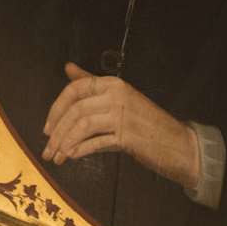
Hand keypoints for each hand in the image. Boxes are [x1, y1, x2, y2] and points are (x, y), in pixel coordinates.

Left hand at [41, 63, 199, 188]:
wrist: (179, 144)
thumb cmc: (146, 122)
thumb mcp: (119, 98)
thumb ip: (92, 83)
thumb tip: (68, 67)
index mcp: (114, 83)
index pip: (76, 89)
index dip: (56, 109)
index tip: (47, 128)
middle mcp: (118, 95)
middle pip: (76, 109)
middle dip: (57, 131)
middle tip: (47, 149)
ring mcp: (123, 115)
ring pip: (82, 125)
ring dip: (65, 143)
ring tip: (57, 158)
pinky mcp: (128, 136)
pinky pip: (96, 142)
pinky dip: (81, 150)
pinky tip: (72, 157)